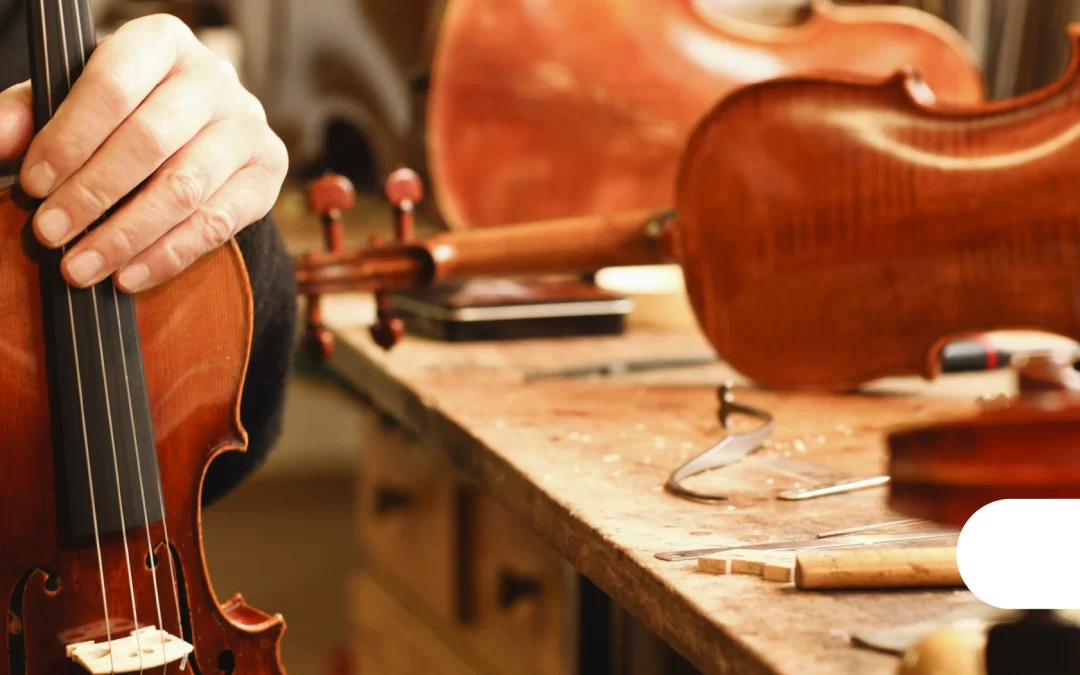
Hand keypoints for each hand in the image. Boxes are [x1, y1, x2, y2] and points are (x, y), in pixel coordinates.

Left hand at [0, 14, 287, 292]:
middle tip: (50, 233)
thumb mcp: (77, 99)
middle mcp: (215, 79)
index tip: (34, 184)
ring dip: (127, 235)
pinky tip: (129, 275)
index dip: (70, 139)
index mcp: (162, 42)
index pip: (113, 88)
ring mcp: (248, 126)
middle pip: (150, 142)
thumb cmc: (130, 112)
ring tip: (82, 267)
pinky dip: (169, 255)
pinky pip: (218, 223)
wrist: (203, 130)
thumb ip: (33, 113)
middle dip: (92, 194)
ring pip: (185, 189)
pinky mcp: (268, 171)